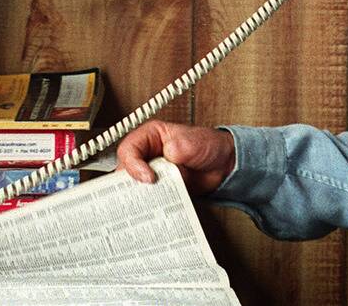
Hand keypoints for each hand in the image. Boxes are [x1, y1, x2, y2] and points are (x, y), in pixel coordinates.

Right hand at [116, 120, 235, 195]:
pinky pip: (148, 198)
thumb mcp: (194, 142)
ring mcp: (152, 172)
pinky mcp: (159, 188)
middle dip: (130, 184)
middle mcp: (147, 155)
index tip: (148, 178)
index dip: (133, 165)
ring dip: (139, 196)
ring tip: (145, 205)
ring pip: (134, 186)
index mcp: (150, 136)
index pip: (129, 149)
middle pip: (125, 170)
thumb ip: (180, 147)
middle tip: (139, 196)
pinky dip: (149, 204)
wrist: (223, 166)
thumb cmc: (208, 146)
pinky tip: (154, 210)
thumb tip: (168, 154)